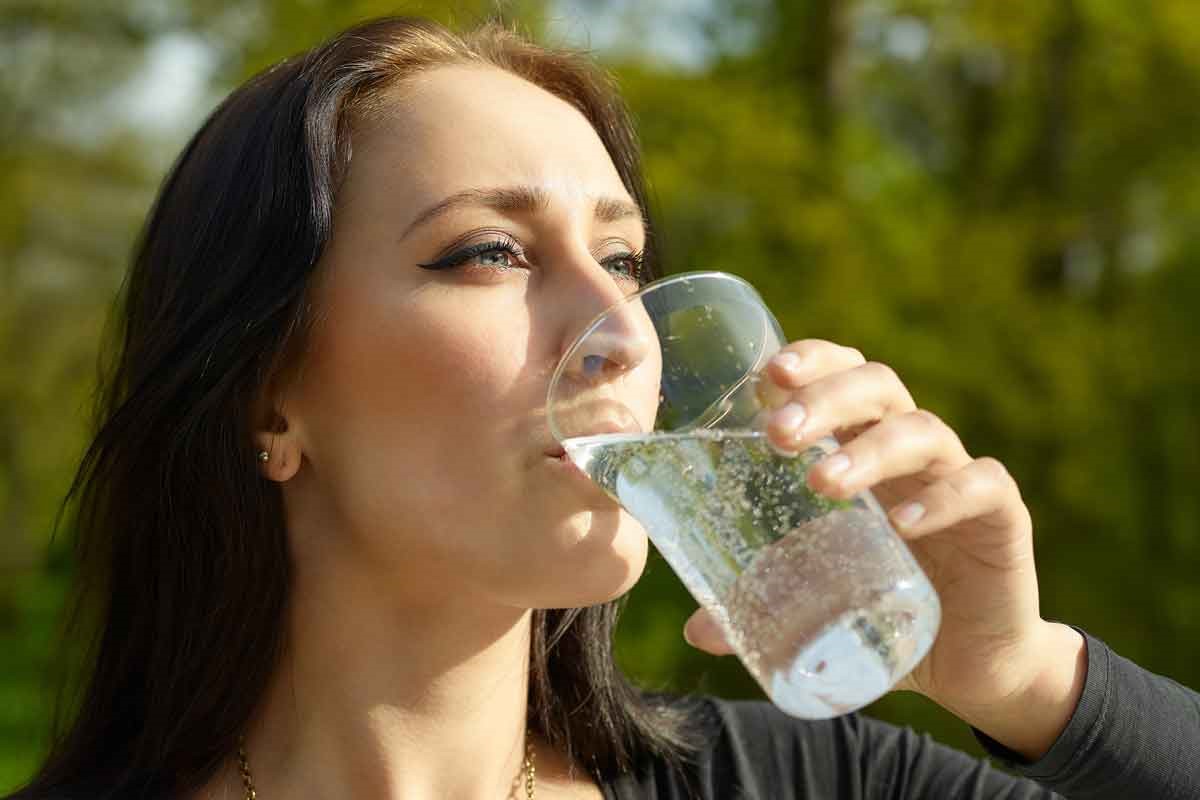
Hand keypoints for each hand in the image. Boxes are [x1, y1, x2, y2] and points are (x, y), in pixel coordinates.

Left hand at [683, 340, 1082, 751]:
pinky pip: (982, 486)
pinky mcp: (1001, 518)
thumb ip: (761, 605)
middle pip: (875, 386)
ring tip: (822, 482)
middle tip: (778, 435)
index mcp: (861, 447)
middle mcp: (909, 451)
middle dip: (824, 398)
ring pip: (921, 431)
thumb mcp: (816, 601)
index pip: (839, 374)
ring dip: (869, 449)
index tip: (764, 378)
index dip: (808, 362)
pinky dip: (943, 497)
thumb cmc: (883, 609)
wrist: (971, 662)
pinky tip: (903, 522)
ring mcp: (956, 477)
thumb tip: (697, 630)